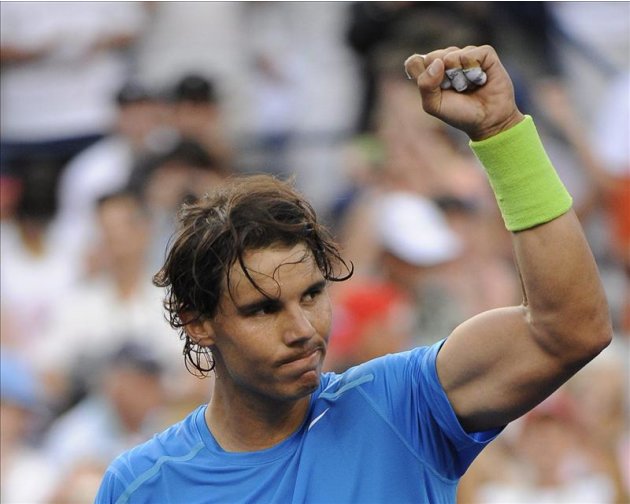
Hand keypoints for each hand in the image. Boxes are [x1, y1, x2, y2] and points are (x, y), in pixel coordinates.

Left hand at [404, 45, 524, 140]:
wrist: (488, 120)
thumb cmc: (460, 113)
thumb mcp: (435, 105)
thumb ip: (425, 85)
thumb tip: (437, 62)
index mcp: (431, 72)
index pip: (414, 62)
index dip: (421, 74)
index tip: (433, 89)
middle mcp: (447, 60)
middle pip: (431, 57)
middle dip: (441, 78)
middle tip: (455, 90)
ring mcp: (465, 55)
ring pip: (451, 55)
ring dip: (459, 76)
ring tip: (468, 86)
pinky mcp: (484, 54)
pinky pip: (470, 54)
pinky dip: (473, 69)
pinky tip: (480, 80)